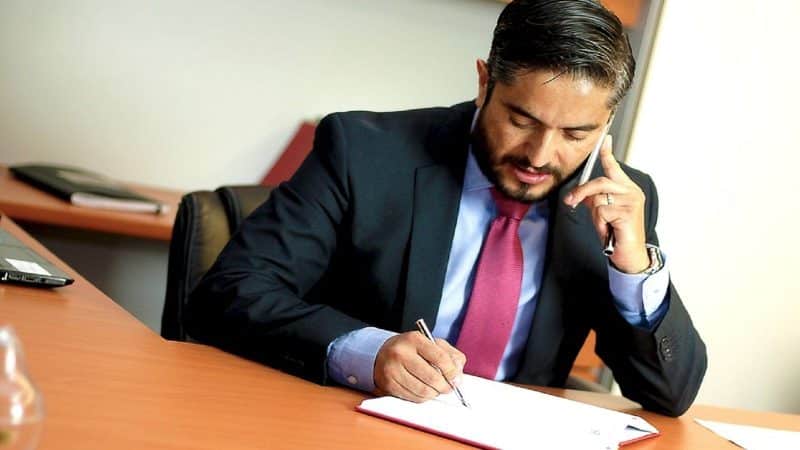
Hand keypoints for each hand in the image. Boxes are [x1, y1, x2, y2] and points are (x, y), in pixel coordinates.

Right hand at [373, 331, 465, 401]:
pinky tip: (422, 390)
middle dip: (445, 386)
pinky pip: (413, 397)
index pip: (440, 358)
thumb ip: (451, 356)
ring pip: (423, 391)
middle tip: (449, 388)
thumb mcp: (432, 344)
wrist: (382, 354)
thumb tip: (458, 376)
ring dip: (434, 393)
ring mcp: (392, 369)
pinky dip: (422, 397)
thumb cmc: (412, 350)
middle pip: (432, 378)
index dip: (452, 372)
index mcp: (414, 339)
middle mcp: (401, 353)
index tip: (456, 379)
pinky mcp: (388, 384)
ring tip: (435, 389)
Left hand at [564, 135, 648, 272]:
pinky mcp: (629, 212)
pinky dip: (600, 222)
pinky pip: (602, 211)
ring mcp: (632, 201)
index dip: (606, 153)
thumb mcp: (601, 213)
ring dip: (595, 214)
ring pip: (599, 198)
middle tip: (570, 201)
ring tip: (604, 224)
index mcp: (626, 189)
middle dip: (582, 192)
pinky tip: (609, 229)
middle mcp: (632, 191)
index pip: (614, 168)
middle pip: (600, 182)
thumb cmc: (616, 233)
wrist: (628, 254)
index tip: (603, 139)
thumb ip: (593, 199)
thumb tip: (580, 192)